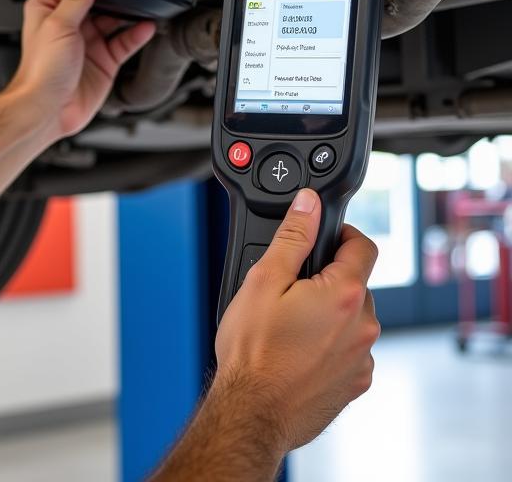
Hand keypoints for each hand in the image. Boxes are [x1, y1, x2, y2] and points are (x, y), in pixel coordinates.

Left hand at [5, 0, 156, 144]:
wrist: (47, 111)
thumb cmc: (40, 72)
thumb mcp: (59, 24)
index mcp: (49, 5)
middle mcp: (68, 20)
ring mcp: (87, 39)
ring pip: (114, 16)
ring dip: (129, 9)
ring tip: (143, 0)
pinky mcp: (103, 58)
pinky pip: (125, 40)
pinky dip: (137, 32)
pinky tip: (146, 26)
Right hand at [213, 189, 380, 457]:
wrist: (252, 412)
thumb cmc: (253, 351)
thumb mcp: (263, 280)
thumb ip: (293, 236)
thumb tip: (309, 204)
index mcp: (344, 294)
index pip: (363, 245)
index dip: (342, 235)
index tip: (323, 237)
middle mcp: (364, 326)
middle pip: (355, 283)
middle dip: (328, 278)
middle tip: (290, 288)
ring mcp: (362, 358)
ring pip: (351, 318)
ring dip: (329, 313)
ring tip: (289, 325)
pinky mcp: (355, 383)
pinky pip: (349, 349)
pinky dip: (329, 344)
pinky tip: (297, 350)